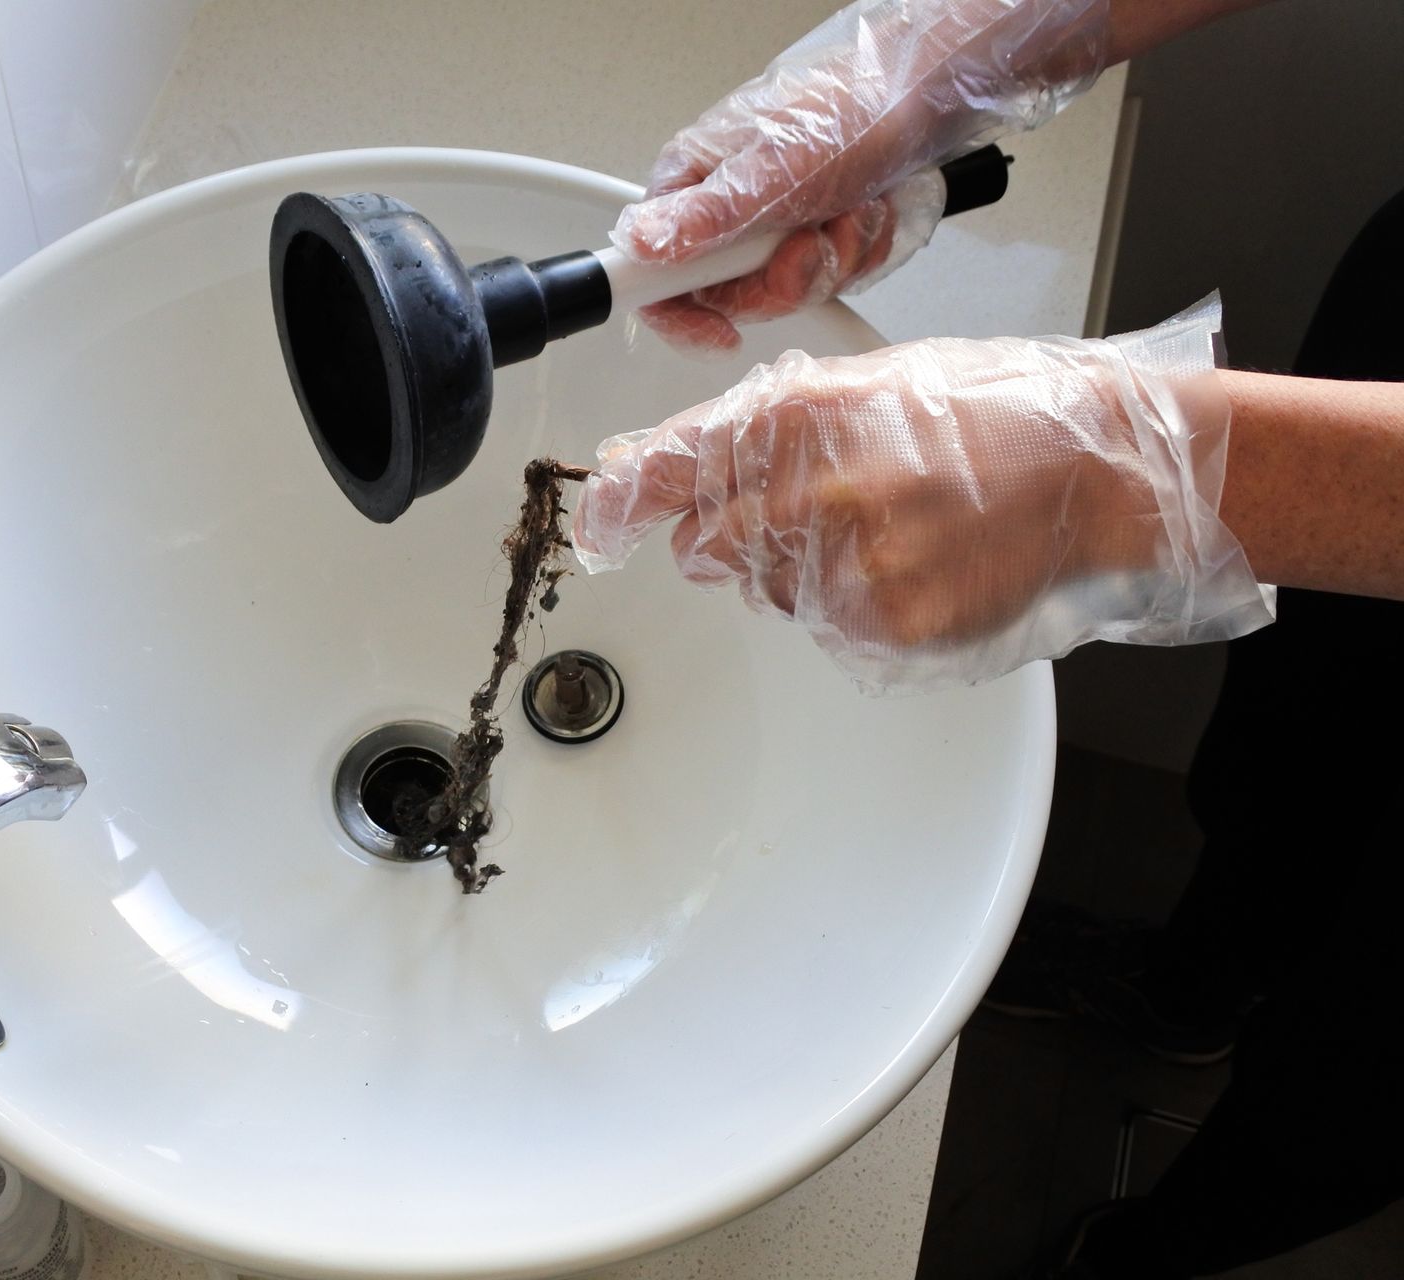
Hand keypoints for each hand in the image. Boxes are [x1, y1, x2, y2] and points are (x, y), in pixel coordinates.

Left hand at [571, 299, 1269, 690]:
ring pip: (770, 594)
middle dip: (736, 539)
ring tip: (893, 529)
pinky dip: (857, 610)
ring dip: (805, 573)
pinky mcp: (885, 624)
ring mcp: (848, 562)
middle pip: (708, 547)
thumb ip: (765, 425)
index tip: (596, 528)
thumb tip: (667, 465)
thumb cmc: (991, 415)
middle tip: (813, 515)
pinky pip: (830, 631)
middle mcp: (811, 487)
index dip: (623, 502)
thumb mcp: (868, 383)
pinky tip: (916, 565)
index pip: (672, 465)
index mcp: (799, 412)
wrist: (1099, 467)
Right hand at [619, 0, 1112, 348]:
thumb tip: (637, 244)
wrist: (927, 93)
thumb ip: (701, 217)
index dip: (682, 315)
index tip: (719, 330)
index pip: (653, 275)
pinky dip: (856, 252)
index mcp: (692, 186)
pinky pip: (826, 277)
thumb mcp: (770, 171)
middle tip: (811, 242)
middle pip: (729, 296)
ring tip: (849, 210)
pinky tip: (865, 212)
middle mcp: (725, 209)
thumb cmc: (849, 111)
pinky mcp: (812, 233)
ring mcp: (771, 225)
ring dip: (832, 259)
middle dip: (785, 279)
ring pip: (785, 290)